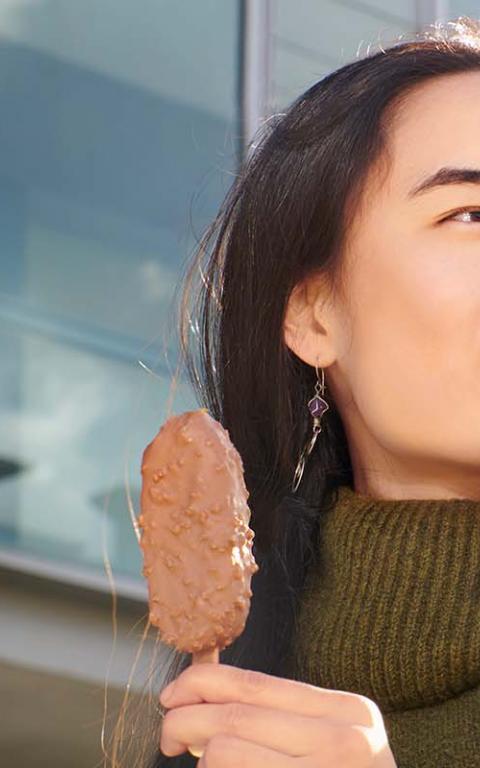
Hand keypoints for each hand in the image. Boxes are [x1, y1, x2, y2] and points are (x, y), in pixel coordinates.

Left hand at [158, 663, 396, 766]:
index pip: (254, 684)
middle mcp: (343, 742)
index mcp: (347, 711)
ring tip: (206, 767)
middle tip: (166, 736)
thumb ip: (276, 715)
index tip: (171, 694)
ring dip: (202, 762)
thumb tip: (197, 694)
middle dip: (183, 720)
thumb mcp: (325, 740)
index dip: (201, 683)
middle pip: (234, 718)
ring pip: (225, 754)